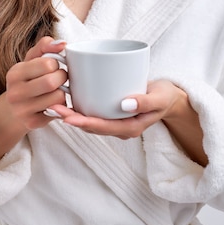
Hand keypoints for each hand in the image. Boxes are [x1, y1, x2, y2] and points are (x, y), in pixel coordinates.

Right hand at [5, 36, 67, 130]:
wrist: (15, 108)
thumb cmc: (28, 78)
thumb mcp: (32, 59)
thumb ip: (46, 46)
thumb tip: (63, 44)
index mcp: (14, 74)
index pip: (47, 64)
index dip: (56, 63)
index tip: (53, 66)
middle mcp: (15, 93)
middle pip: (51, 82)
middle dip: (62, 77)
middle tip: (60, 77)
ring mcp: (22, 110)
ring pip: (57, 97)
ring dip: (63, 91)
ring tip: (57, 89)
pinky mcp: (32, 123)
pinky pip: (58, 111)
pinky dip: (61, 105)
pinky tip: (53, 102)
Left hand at [47, 79, 207, 164]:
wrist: (170, 98)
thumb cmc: (166, 97)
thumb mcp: (160, 98)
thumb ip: (145, 102)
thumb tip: (124, 105)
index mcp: (130, 128)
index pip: (102, 127)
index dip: (83, 122)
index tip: (67, 116)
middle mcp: (119, 127)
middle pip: (91, 125)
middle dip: (71, 118)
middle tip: (52, 108)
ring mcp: (115, 120)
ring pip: (90, 119)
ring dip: (72, 113)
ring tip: (53, 105)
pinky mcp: (112, 112)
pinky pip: (94, 112)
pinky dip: (80, 106)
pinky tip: (67, 97)